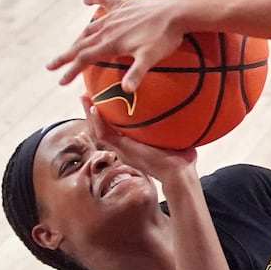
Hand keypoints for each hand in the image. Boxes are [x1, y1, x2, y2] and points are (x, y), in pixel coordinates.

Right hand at [49, 0, 201, 91]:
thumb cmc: (165, 37)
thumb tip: (126, 91)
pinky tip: (86, 0)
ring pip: (90, 27)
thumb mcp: (150, 58)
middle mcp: (108, 28)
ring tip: (71, 45)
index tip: (61, 82)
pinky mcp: (124, 4)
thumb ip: (136, 74)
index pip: (85, 59)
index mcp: (111, 43)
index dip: (71, 71)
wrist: (176, 11)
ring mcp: (115, 15)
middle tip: (51, 66)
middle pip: (81, 44)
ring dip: (79, 37)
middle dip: (66, 57)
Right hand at [83, 98, 198, 183]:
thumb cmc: (182, 161)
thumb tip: (187, 110)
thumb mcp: (176, 139)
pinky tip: (94, 109)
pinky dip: (98, 122)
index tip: (107, 100)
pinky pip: (104, 135)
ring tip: (84, 97)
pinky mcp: (123, 150)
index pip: (117, 128)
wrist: (179, 174)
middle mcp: (125, 147)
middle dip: (94, 112)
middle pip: (103, 128)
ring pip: (98, 130)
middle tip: (87, 95)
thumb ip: (175, 127)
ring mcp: (122, 149)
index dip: (109, 115)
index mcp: (134, 146)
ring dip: (90, 114)